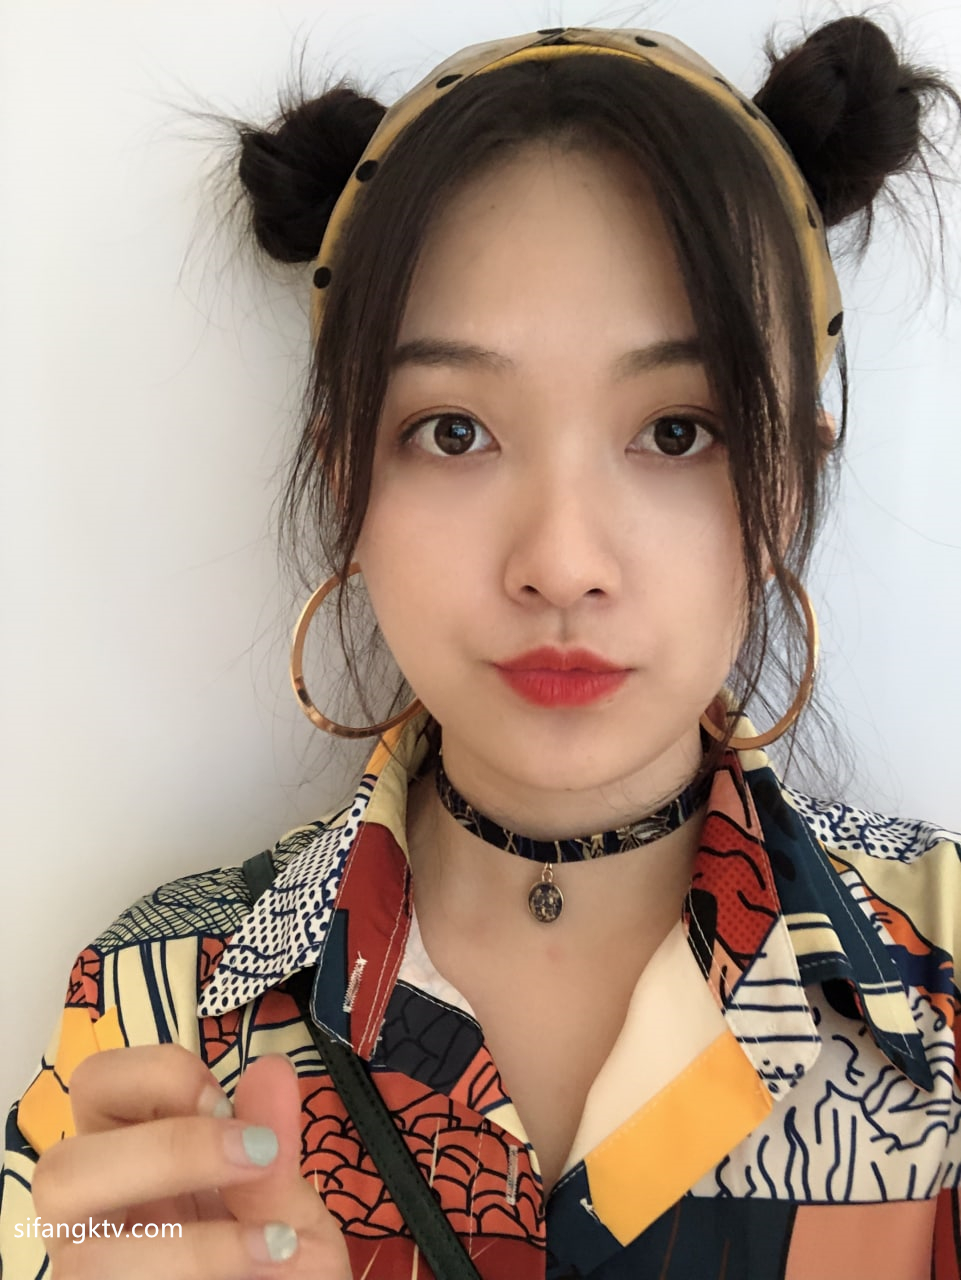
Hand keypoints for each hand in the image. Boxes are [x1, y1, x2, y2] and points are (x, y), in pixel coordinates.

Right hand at [31, 1045, 350, 1278]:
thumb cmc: (278, 1268)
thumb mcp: (289, 1208)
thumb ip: (276, 1148)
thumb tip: (274, 1068)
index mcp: (131, 1159)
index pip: (97, 1086)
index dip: (161, 1079)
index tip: (228, 1103)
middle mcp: (95, 1215)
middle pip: (61, 1168)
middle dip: (167, 1151)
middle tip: (254, 1155)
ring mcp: (90, 1275)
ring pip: (83, 1256)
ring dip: (190, 1245)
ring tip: (273, 1240)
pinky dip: (200, 1271)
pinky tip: (261, 1266)